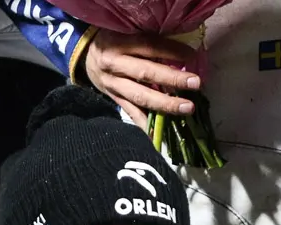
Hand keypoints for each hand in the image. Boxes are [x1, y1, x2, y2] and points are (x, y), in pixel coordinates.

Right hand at [81, 29, 201, 128]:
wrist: (85, 56)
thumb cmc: (114, 40)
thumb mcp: (126, 34)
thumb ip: (149, 44)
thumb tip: (181, 55)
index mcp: (119, 43)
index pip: (149, 46)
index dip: (171, 51)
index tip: (192, 56)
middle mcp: (114, 65)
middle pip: (146, 73)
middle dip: (172, 79)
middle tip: (195, 84)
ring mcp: (113, 85)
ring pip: (140, 96)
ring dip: (165, 104)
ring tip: (187, 108)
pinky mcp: (115, 100)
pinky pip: (132, 113)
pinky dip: (146, 124)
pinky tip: (160, 134)